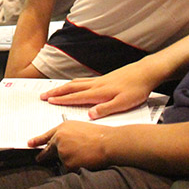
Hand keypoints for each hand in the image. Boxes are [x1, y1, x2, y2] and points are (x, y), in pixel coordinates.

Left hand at [30, 121, 112, 169]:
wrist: (106, 142)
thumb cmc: (98, 135)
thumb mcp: (79, 127)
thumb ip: (66, 134)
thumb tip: (59, 144)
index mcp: (62, 128)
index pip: (46, 136)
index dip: (37, 140)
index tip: (30, 144)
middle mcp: (59, 138)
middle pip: (49, 150)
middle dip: (44, 156)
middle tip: (39, 159)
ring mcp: (62, 151)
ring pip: (61, 160)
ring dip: (70, 161)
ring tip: (83, 154)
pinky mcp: (66, 162)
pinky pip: (68, 168)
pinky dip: (75, 167)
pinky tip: (84, 160)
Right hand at [38, 61, 154, 118]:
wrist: (145, 73)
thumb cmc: (136, 89)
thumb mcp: (123, 104)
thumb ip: (105, 109)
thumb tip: (89, 115)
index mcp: (99, 92)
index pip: (76, 97)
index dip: (61, 99)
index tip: (49, 101)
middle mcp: (96, 84)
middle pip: (71, 87)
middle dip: (56, 92)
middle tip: (43, 95)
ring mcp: (99, 80)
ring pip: (76, 82)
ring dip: (63, 87)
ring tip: (53, 90)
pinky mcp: (104, 78)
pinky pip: (83, 80)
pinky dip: (73, 83)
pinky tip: (74, 84)